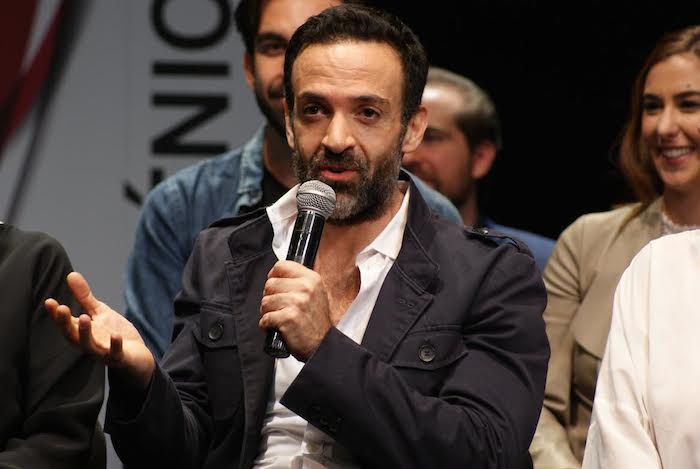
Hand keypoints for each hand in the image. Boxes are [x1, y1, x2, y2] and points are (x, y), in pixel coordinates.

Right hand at [45, 272, 154, 390]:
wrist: (136, 356)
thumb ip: (84, 297)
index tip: (49, 302)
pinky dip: (114, 345)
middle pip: (72, 336)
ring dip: (85, 333)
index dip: (56, 315)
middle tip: (62, 309)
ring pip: (89, 346)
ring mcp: (103, 352)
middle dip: (65, 323)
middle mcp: (89, 344)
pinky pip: (115, 354)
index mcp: (82, 332)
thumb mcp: (98, 312)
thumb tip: (71, 274)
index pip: (65, 324)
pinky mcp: (119, 358)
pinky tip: (115, 335)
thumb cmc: (113, 333)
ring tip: (83, 317)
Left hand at [260, 260, 331, 360]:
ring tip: (279, 318)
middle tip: (279, 307)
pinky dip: (267, 325)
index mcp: (311, 279)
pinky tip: (277, 327)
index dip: (273, 276)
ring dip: (268, 312)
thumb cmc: (315, 321)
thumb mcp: (315, 293)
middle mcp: (305, 288)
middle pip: (270, 284)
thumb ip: (298, 281)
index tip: (275, 286)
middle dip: (269, 298)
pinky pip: (265, 318)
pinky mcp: (288, 318)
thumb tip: (275, 275)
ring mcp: (297, 302)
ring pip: (265, 301)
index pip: (281, 266)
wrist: (322, 344)